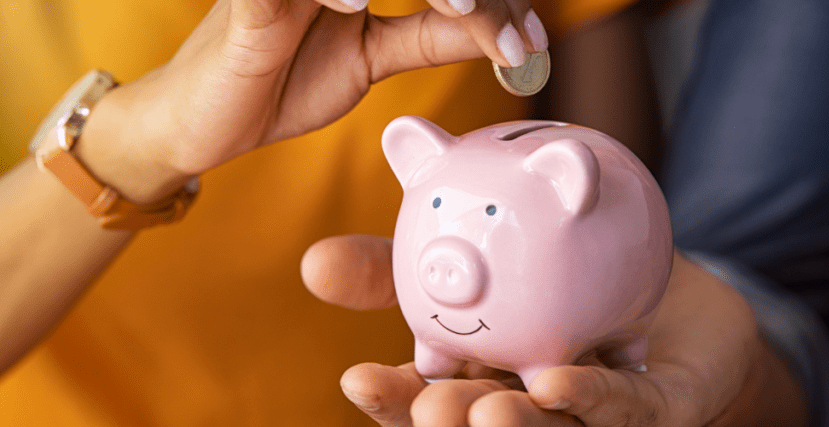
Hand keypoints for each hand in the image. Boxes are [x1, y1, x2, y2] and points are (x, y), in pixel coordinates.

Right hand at [77, 0, 544, 202]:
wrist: (202, 122)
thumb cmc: (282, 82)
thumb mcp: (369, 60)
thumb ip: (428, 39)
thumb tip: (502, 32)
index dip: (491, 1)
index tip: (532, 45)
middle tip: (513, 28)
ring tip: (461, 7)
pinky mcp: (244, 1)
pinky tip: (355, 8)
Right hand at [302, 240, 810, 425]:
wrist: (661, 276)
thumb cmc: (556, 275)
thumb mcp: (472, 259)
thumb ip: (399, 267)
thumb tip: (312, 261)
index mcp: (480, 378)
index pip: (428, 397)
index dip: (394, 397)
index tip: (355, 378)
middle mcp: (529, 405)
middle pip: (480, 422)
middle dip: (447, 423)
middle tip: (428, 405)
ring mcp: (589, 415)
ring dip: (513, 426)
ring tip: (481, 412)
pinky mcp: (652, 408)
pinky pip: (623, 407)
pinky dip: (591, 398)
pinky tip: (559, 382)